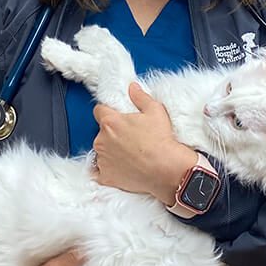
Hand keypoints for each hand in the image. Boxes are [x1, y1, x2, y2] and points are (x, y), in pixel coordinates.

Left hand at [92, 82, 197, 204]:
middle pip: (101, 132)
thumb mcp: (155, 110)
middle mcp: (102, 140)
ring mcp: (102, 160)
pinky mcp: (106, 177)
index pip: (99, 111)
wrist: (166, 168)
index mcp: (110, 122)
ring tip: (129, 154)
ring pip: (101, 151)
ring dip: (110, 151)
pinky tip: (120, 168)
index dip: (108, 112)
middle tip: (130, 138)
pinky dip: (107, 170)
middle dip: (112, 133)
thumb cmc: (161, 141)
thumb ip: (140, 97)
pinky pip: (100, 172)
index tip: (116, 117)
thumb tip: (132, 88)